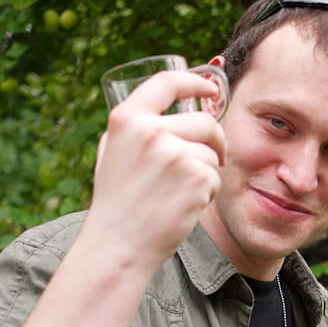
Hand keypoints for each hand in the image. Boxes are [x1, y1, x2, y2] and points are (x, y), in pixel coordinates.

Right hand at [86, 71, 226, 271]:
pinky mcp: (196, 177)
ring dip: (206, 173)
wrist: (119, 245)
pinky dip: (207, 193)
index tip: (210, 87)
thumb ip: (137, 127)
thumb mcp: (112, 153)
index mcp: (127, 119)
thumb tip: (173, 107)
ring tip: (180, 194)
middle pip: (204, 121)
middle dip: (215, 140)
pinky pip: (215, 177)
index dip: (194, 81)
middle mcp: (150, 130)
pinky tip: (185, 207)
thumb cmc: (116, 204)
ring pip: (211, 152)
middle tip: (214, 157)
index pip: (168, 82)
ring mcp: (175, 153)